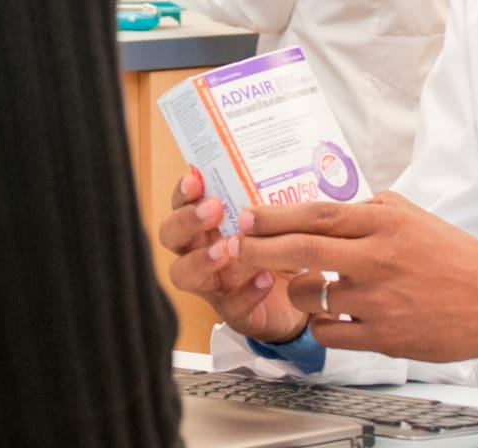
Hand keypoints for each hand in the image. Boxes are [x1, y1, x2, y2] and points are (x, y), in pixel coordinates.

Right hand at [158, 168, 308, 344]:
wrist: (307, 295)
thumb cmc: (282, 249)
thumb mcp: (274, 219)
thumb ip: (263, 199)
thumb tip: (266, 165)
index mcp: (208, 226)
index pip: (181, 204)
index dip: (183, 193)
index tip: (194, 180)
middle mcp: (201, 253)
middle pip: (171, 236)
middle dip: (186, 221)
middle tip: (213, 209)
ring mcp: (214, 285)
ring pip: (184, 275)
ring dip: (202, 260)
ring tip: (227, 248)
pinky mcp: (236, 313)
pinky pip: (231, 307)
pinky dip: (247, 292)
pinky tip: (265, 278)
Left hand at [217, 192, 477, 362]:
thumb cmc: (457, 258)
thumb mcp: (415, 216)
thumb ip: (371, 208)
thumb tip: (330, 208)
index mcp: (385, 224)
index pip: (317, 214)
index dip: (275, 215)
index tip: (247, 215)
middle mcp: (378, 259)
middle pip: (302, 250)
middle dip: (260, 247)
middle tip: (237, 245)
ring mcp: (378, 301)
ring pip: (311, 296)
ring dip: (297, 290)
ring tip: (304, 286)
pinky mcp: (383, 337)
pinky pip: (330, 333)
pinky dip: (322, 324)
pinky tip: (330, 316)